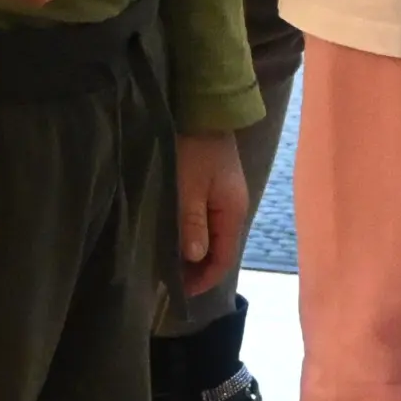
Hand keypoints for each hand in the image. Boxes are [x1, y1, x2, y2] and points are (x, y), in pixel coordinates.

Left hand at [176, 131, 250, 295]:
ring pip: (211, 235)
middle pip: (218, 250)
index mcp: (233, 213)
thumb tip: (196, 258)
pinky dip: (191, 233)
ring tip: (166, 260)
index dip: (202, 280)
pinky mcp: (214, 186)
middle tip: (166, 280)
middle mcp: (234, 209)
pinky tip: (174, 234)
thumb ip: (192, 224)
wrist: (204, 107)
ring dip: (192, 251)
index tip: (177, 292)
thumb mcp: (188, 188)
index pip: (223, 260)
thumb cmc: (194, 149)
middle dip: (196, 269)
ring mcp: (225, 197)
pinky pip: (205, 220)